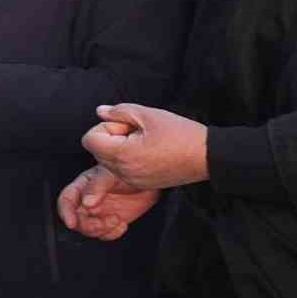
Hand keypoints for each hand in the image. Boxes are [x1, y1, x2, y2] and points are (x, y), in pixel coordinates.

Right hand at [57, 165, 161, 240]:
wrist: (148, 182)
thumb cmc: (126, 172)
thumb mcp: (110, 175)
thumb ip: (97, 186)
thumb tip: (87, 202)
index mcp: (82, 186)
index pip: (66, 200)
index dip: (66, 212)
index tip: (71, 223)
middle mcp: (87, 201)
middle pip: (76, 219)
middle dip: (89, 226)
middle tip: (104, 222)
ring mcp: (98, 213)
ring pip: (89, 230)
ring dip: (103, 230)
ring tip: (117, 220)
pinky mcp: (109, 222)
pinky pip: (104, 235)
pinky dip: (113, 234)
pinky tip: (122, 224)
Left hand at [83, 104, 209, 189]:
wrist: (207, 156)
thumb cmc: (180, 133)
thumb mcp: (148, 115)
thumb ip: (119, 112)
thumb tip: (100, 112)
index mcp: (122, 155)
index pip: (89, 140)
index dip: (104, 127)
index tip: (126, 125)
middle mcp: (123, 173)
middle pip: (97, 151)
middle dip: (111, 138)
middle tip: (137, 132)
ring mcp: (131, 181)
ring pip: (108, 162)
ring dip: (119, 149)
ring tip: (144, 141)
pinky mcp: (141, 185)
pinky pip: (122, 171)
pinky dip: (128, 160)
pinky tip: (149, 152)